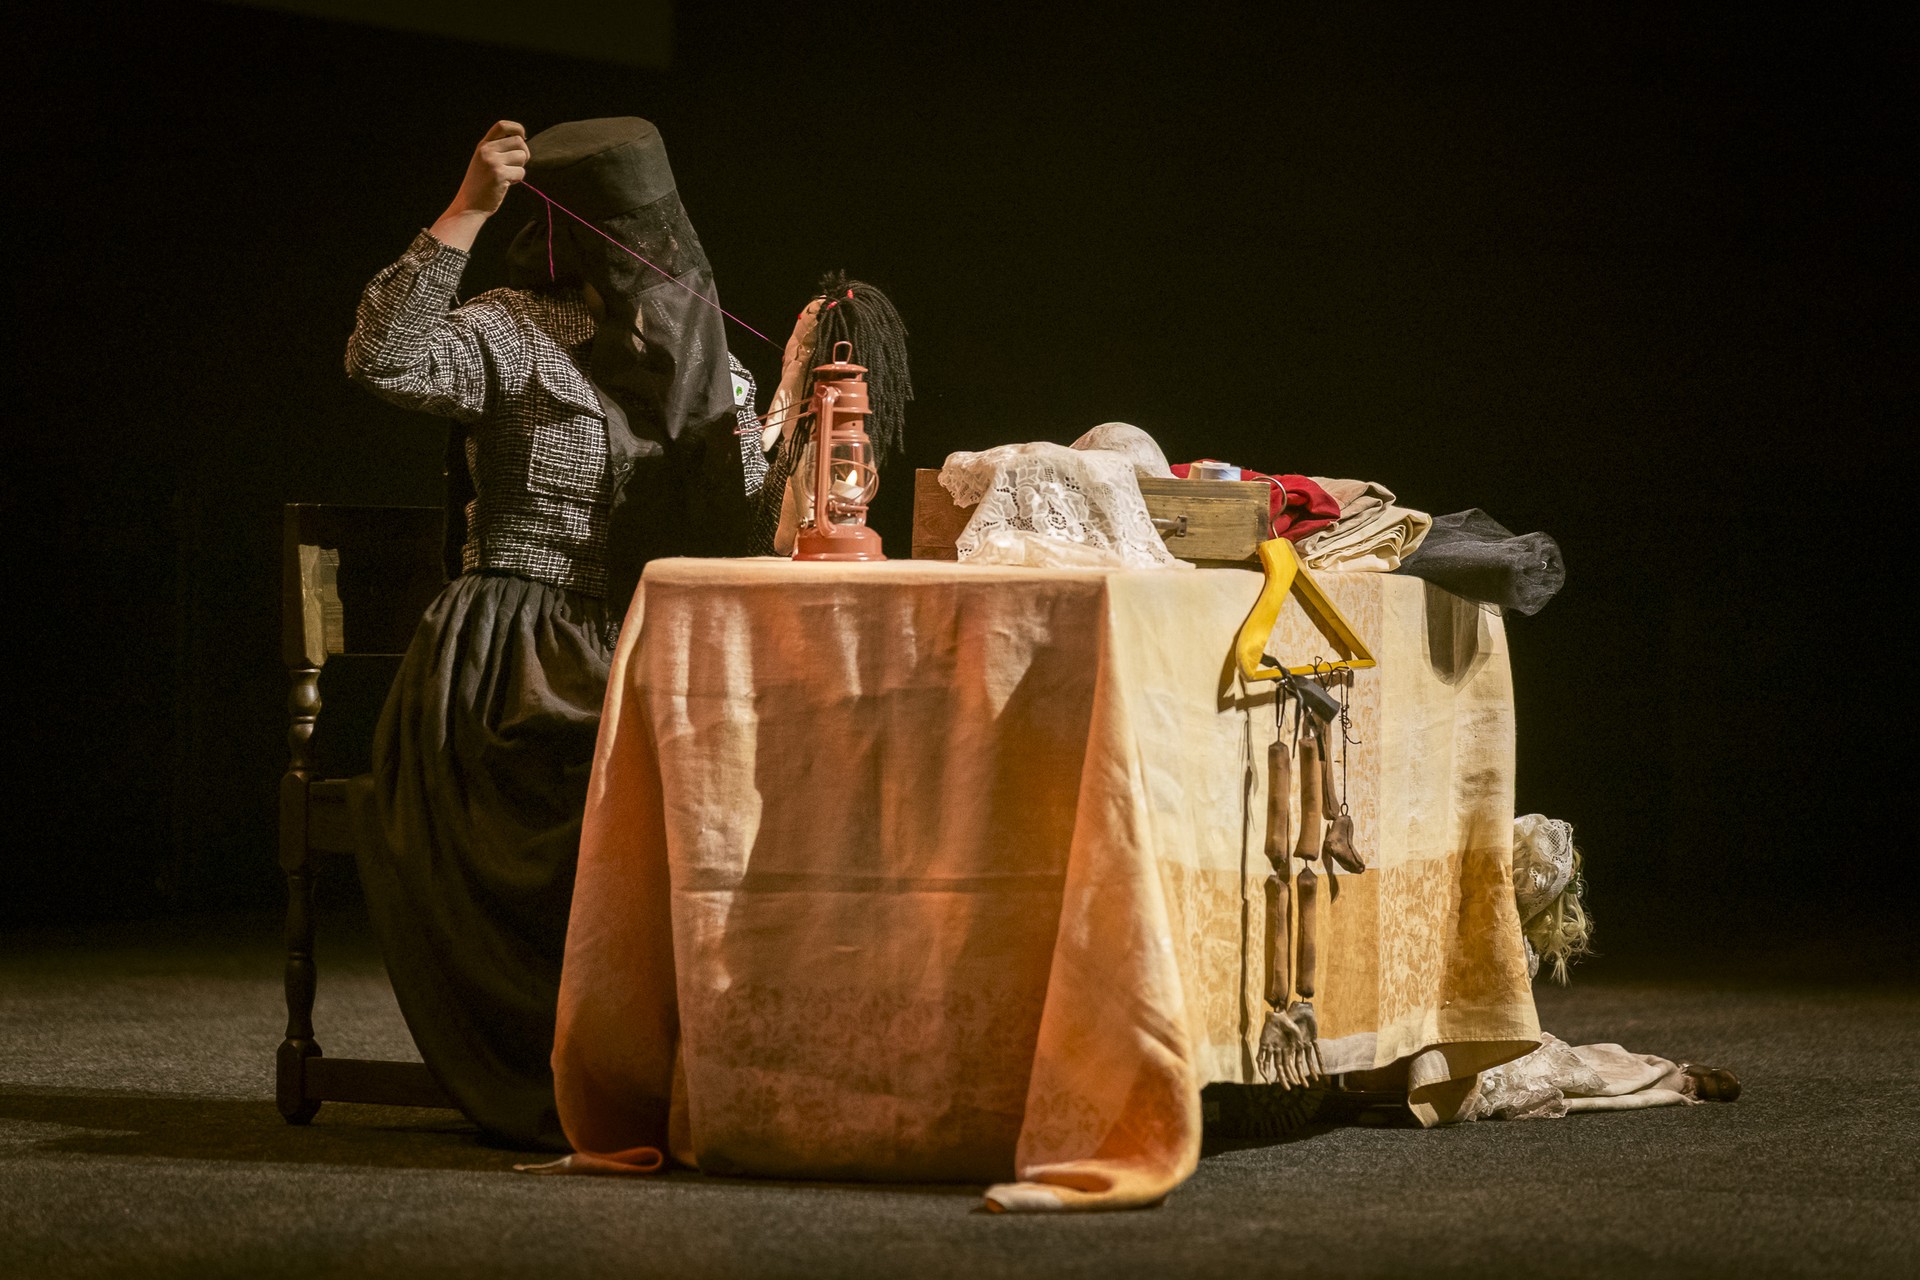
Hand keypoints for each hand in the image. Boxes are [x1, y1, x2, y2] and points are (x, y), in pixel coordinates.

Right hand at [430, 120, 527, 250]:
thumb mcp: (484, 161)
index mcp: (483, 145)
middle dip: (524, 154)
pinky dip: (517, 180)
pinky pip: (521, 172)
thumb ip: (498, 150)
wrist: (469, 206)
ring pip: (522, 156)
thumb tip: (523, 142)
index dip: (517, 128)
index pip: (502, 125)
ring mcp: (492, 161)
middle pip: (519, 142)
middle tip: (515, 166)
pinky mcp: (499, 174)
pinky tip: (506, 184)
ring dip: (520, 168)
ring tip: (508, 176)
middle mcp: (487, 150)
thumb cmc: (481, 185)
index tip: (524, 137)